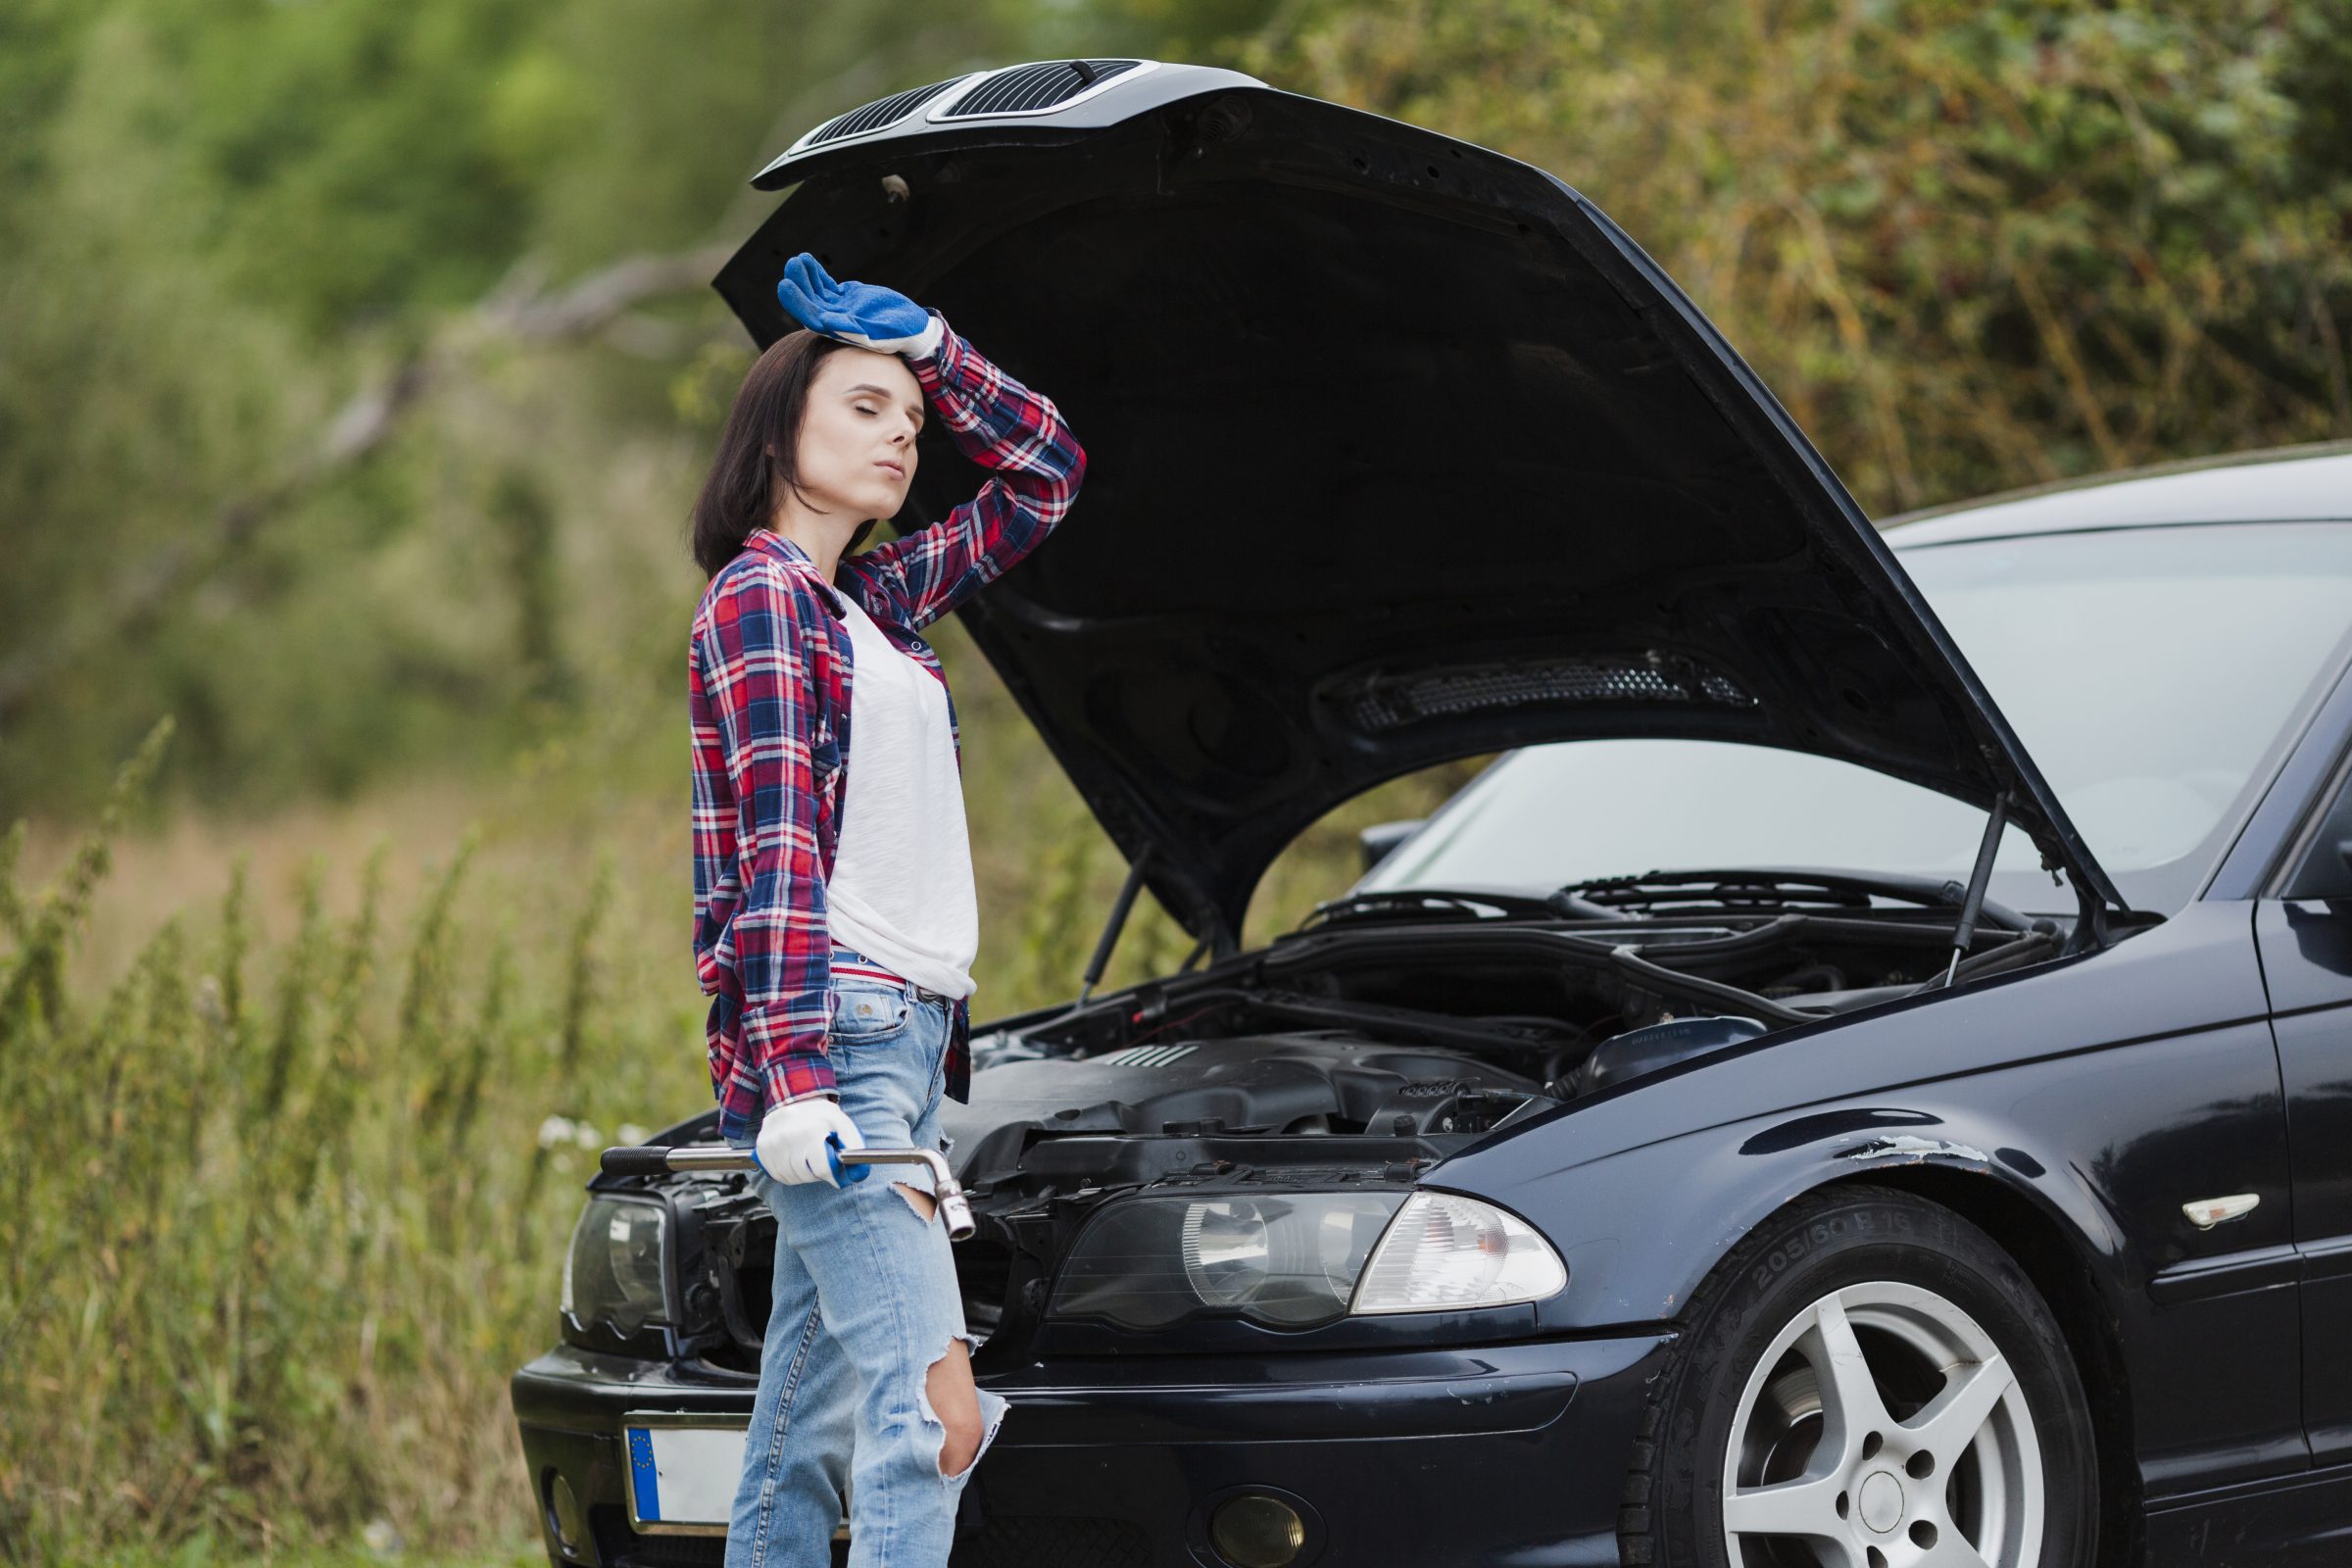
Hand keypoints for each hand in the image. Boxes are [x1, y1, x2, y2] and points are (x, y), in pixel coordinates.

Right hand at [754, 1097, 868, 1185]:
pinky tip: (794, 1159)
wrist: (792, 1100)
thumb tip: (858, 1172)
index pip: (822, 1168)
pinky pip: (777, 1174)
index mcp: (812, 1130)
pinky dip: (788, 1172)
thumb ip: (853, 1146)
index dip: (832, 1174)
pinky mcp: (761, 1149)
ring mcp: (772, 1144)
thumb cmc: (820, 1115)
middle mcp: (789, 1137)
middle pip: (807, 1175)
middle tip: (820, 1160)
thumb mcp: (843, 1123)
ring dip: (802, 1174)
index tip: (835, 1173)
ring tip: (807, 1157)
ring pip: (791, 1177)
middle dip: (817, 1173)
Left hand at [776, 252, 943, 358]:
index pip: (811, 317)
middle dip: (799, 284)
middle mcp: (835, 321)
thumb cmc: (900, 334)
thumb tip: (825, 322)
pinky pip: (826, 285)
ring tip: (797, 259)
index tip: (785, 284)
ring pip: (816, 292)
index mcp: (839, 332)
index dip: (797, 302)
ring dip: (806, 276)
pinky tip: (807, 260)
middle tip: (791, 265)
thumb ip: (854, 328)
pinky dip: (817, 273)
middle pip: (810, 302)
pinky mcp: (847, 297)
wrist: (913, 329)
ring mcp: (840, 308)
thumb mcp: (880, 332)